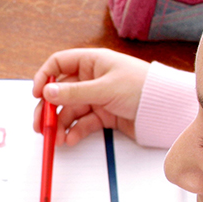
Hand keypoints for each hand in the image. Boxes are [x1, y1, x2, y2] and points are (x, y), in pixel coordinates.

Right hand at [31, 48, 150, 145]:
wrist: (165, 109)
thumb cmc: (142, 87)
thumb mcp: (105, 88)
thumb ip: (74, 92)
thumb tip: (47, 92)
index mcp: (92, 61)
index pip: (59, 64)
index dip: (44, 77)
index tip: (36, 93)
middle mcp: (92, 78)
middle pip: (60, 92)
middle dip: (48, 108)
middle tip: (40, 125)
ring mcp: (97, 97)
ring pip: (70, 110)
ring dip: (60, 124)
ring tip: (55, 138)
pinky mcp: (104, 115)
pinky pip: (83, 122)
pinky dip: (75, 131)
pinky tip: (70, 139)